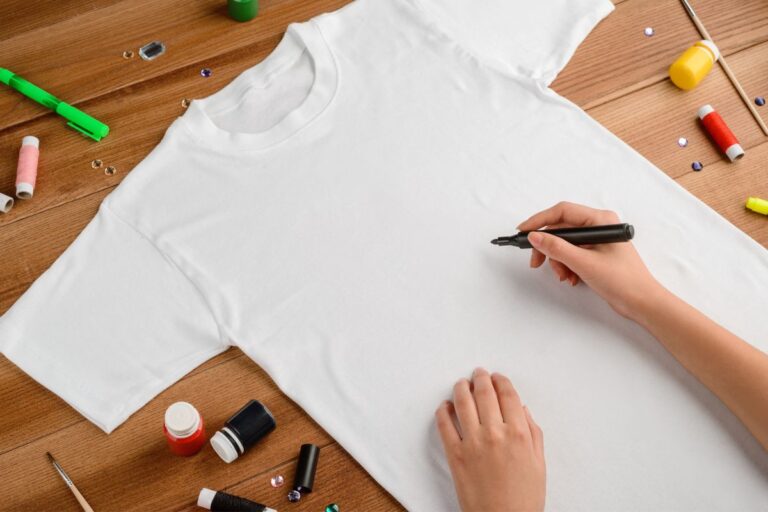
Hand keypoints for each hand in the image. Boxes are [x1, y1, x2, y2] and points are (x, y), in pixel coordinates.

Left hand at [436, 368, 544, 511]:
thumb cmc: (523, 499)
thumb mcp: (539, 464)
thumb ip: (533, 433)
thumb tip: (523, 410)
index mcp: (520, 434)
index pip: (508, 395)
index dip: (501, 381)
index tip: (497, 377)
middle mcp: (496, 433)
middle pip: (485, 393)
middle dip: (481, 378)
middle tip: (478, 373)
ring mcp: (473, 443)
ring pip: (463, 403)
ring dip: (461, 388)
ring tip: (461, 384)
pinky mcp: (455, 455)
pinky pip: (445, 425)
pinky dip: (444, 411)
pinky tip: (446, 406)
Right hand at [517, 201, 660, 319]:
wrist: (642, 303)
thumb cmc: (623, 280)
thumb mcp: (584, 263)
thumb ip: (557, 248)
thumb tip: (535, 236)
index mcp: (600, 220)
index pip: (562, 212)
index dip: (539, 220)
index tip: (523, 231)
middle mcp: (599, 226)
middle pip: (561, 230)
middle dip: (549, 248)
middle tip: (536, 263)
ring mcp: (597, 241)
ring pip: (565, 245)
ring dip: (558, 261)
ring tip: (564, 276)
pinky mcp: (596, 254)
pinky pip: (572, 254)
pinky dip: (567, 266)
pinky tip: (571, 278)